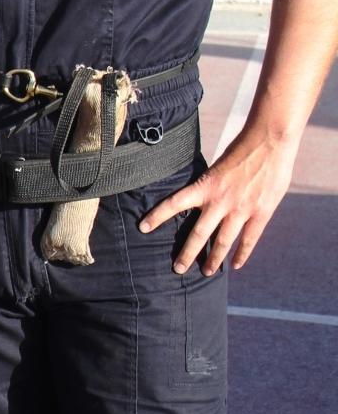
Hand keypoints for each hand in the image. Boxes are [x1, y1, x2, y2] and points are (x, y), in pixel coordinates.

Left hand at [139, 130, 298, 273]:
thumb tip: (198, 195)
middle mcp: (220, 201)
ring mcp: (241, 209)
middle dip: (187, 254)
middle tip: (178, 269)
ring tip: (207, 273)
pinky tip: (236, 265)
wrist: (270, 140)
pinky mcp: (261, 212)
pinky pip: (249, 239)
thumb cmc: (243, 148)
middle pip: (199, 234)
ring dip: (214, 259)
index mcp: (205, 186)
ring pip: (223, 242)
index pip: (174, 203)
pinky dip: (242, 254)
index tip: (142, 228)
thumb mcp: (217, 165)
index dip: (157, 216)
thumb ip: (210, 184)